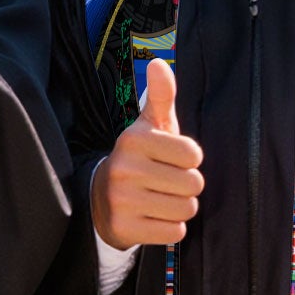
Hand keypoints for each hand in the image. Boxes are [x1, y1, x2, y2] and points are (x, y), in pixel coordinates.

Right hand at [91, 58, 203, 247]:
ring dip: (180, 207)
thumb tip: (159, 63)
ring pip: (186, 209)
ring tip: (160, 199)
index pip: (194, 155)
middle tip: (165, 183)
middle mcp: (124, 168)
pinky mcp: (124, 228)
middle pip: (194, 184)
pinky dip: (170, 228)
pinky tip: (152, 217)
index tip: (170, 160)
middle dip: (186, 186)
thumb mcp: (148, 126)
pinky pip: (174, 232)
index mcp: (134, 139)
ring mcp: (122, 200)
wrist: (100, 198)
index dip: (189, 160)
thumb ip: (160, 96)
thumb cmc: (139, 158)